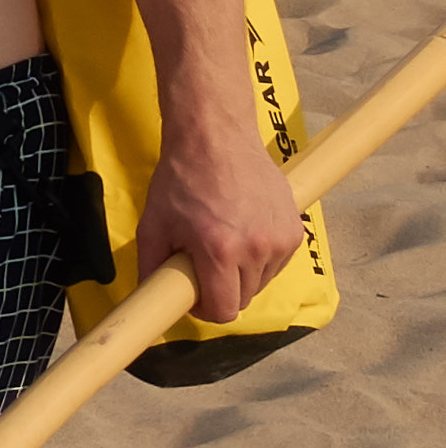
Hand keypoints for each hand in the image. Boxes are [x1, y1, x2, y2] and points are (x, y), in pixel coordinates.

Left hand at [133, 134, 308, 326]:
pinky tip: (243, 233)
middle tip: (204, 264)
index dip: (206, 309)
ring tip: (223, 243)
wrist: (215, 137)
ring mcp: (280, 238)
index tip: (195, 296)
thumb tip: (154, 299)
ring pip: (262, 281)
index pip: (224, 310)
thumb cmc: (182, 178)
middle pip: (243, 298)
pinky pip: (277, 261)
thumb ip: (152, 269)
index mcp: (220, 251)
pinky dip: (261, 257)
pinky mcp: (295, 227)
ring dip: (242, 274)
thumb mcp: (153, 226)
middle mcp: (256, 247)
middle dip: (222, 290)